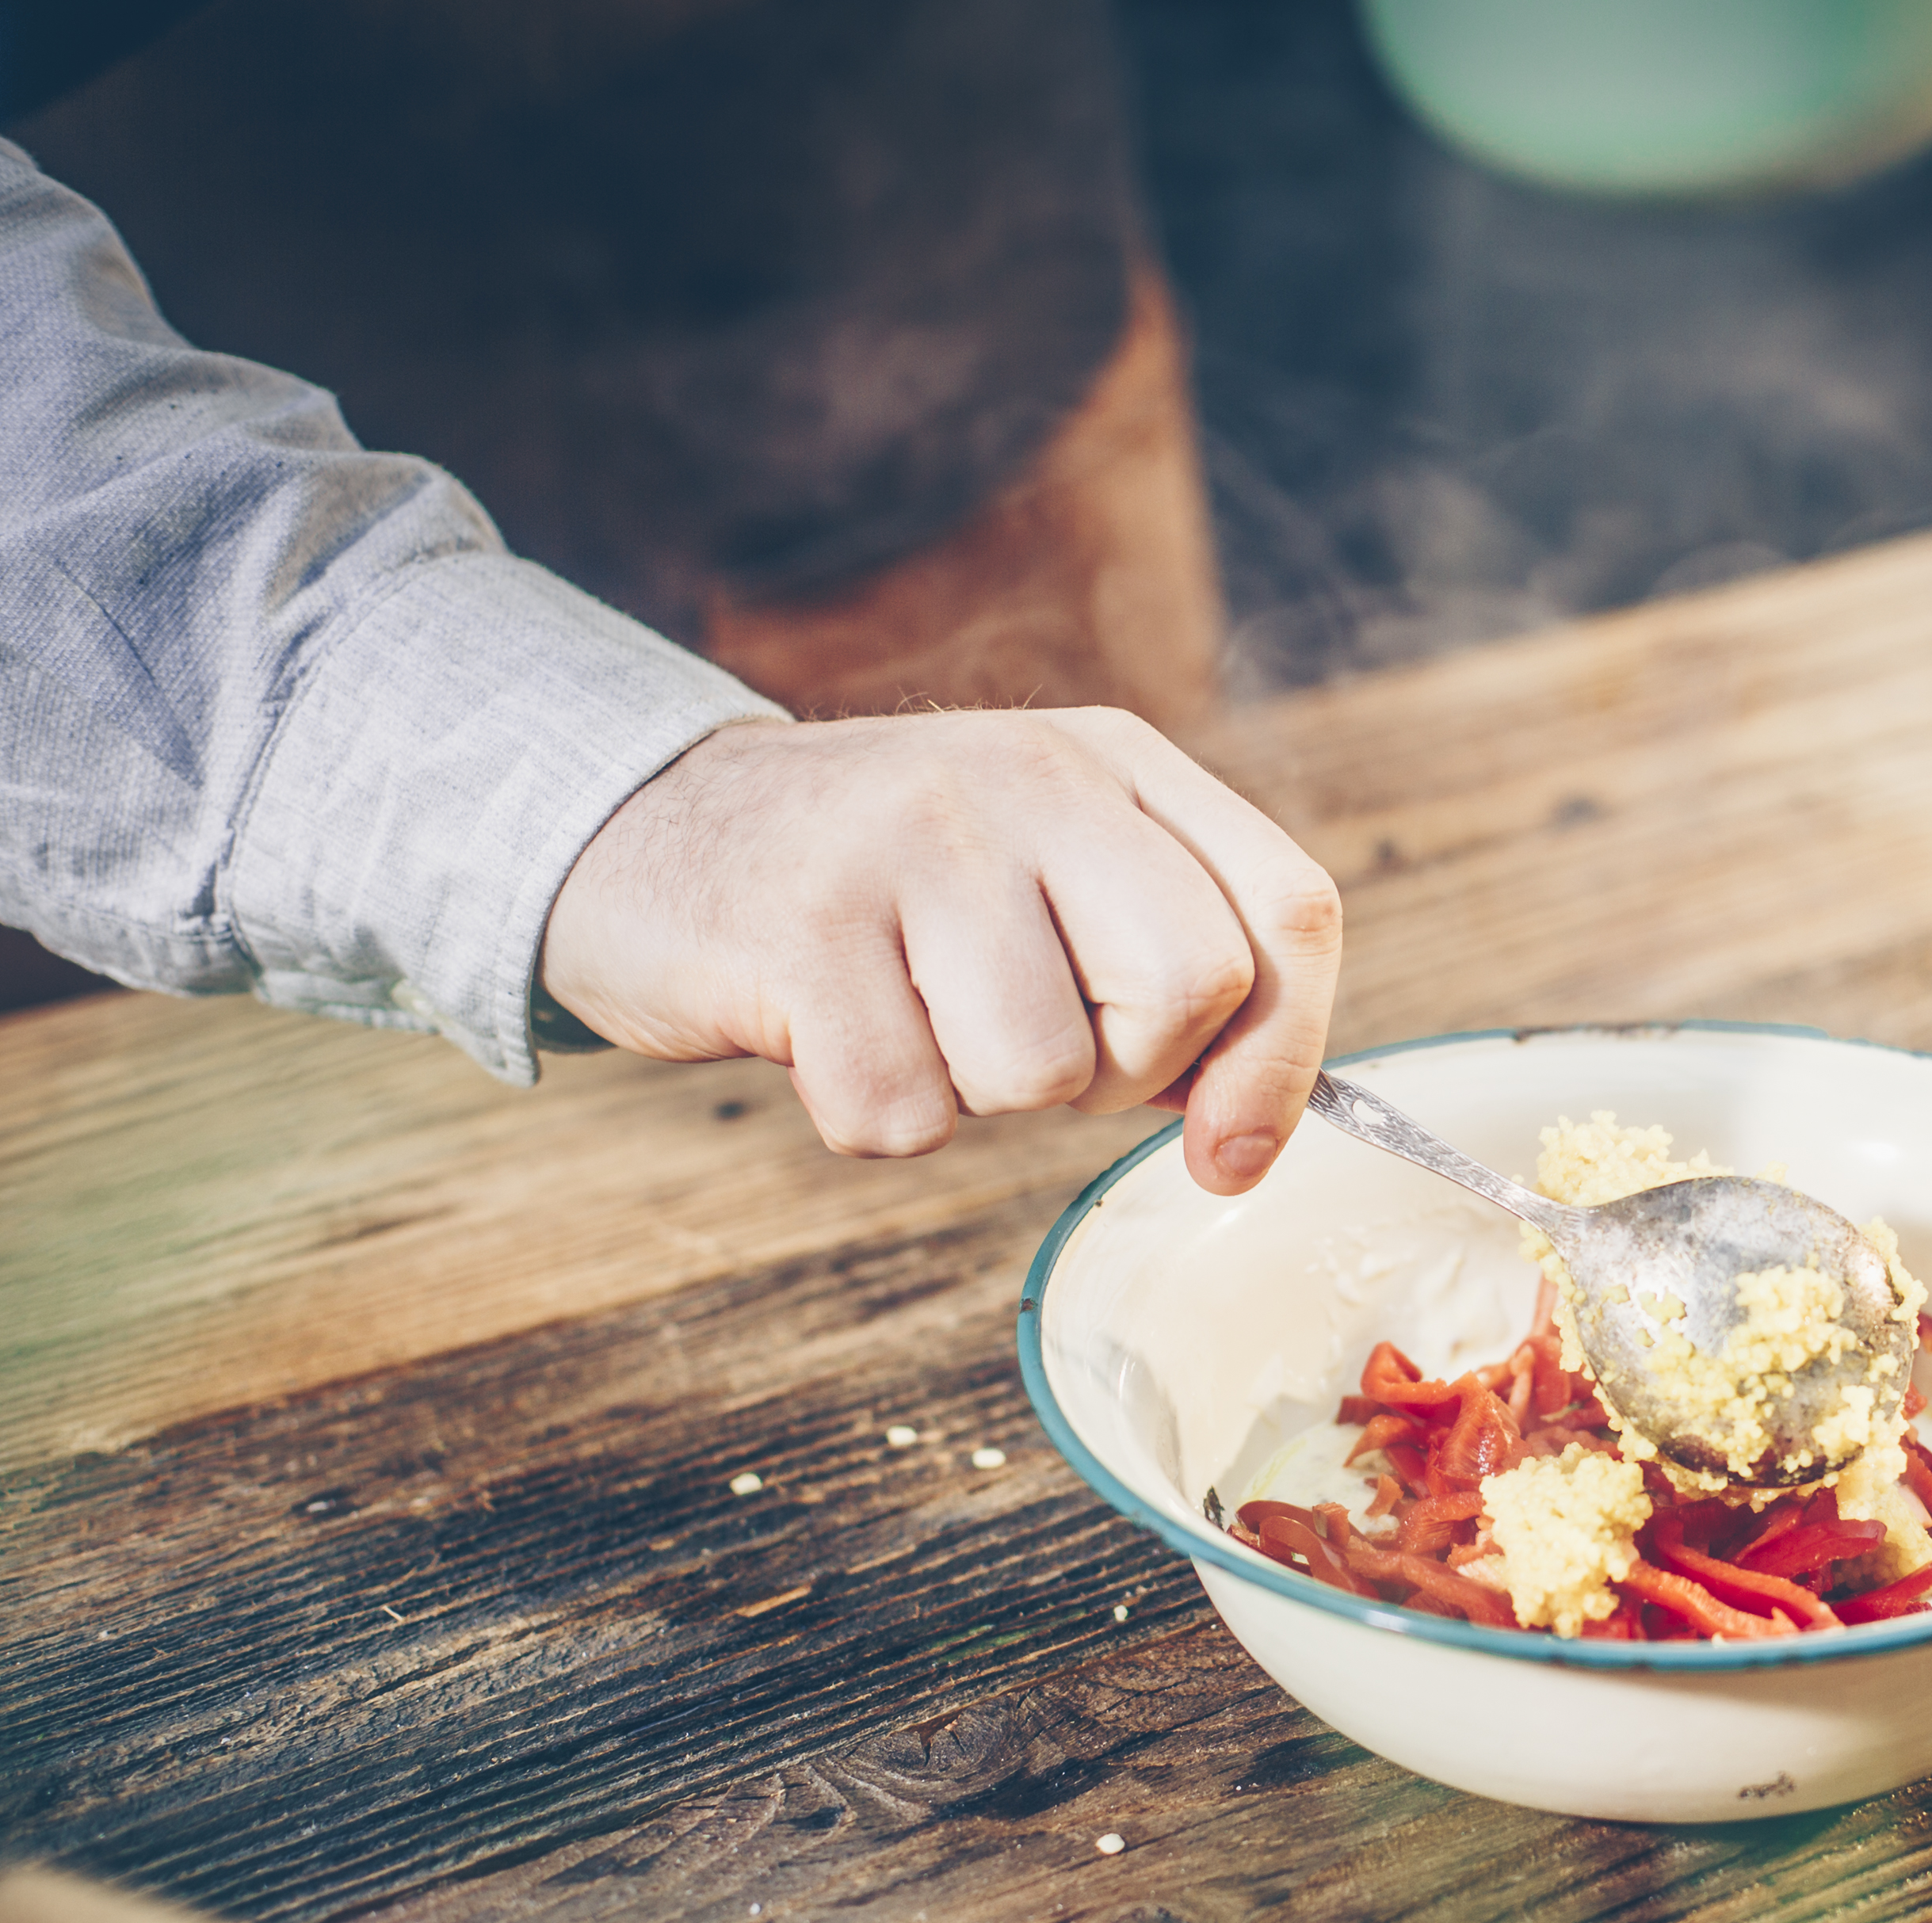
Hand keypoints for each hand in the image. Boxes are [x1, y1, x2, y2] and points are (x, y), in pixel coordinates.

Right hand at [539, 709, 1341, 1188]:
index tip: (1229, 1151)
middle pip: (1188, 992)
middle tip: (1027, 1040)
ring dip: (978, 1093)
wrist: (644, 829)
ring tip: (909, 1012)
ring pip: (1041, 1072)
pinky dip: (870, 1115)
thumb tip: (1246, 1132)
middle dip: (1122, 1075)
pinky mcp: (801, 926)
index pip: (1288, 910)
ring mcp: (911, 841)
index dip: (1285, 1058)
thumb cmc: (883, 890)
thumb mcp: (1046, 873)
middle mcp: (1026, 775)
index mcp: (1113, 762)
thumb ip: (1164, 965)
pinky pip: (904, 1116)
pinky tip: (827, 1033)